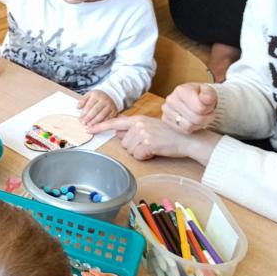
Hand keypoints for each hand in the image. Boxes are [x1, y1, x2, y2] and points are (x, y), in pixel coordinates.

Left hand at [78, 90, 116, 127]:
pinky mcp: (114, 111)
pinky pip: (108, 118)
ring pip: (102, 115)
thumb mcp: (89, 95)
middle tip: (84, 123)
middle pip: (95, 110)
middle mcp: (104, 100)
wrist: (110, 95)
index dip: (84, 113)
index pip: (89, 105)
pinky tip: (98, 126)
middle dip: (89, 118)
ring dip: (95, 121)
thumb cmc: (97, 97)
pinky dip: (103, 123)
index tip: (80, 119)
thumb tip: (77, 107)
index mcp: (96, 95)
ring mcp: (110, 105)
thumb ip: (82, 101)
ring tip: (89, 126)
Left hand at [95, 115, 218, 162]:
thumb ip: (133, 129)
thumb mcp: (150, 127)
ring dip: (140, 152)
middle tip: (150, 143)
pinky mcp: (148, 143)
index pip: (115, 122)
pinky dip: (145, 157)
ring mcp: (143, 133)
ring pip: (130, 150)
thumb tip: (118, 132)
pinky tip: (155, 151)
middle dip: (134, 147)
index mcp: (138, 119)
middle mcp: (138, 124)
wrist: (187, 139)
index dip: (101, 126)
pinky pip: (138, 155)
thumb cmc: (170, 134)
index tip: (89, 129)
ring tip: (154, 146)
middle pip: (123, 142)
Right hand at [162, 82, 218, 133]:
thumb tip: (207, 99)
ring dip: (199, 124)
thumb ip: (209, 95)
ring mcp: (166, 111)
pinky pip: (183, 130)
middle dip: (206, 118)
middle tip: (208, 113)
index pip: (200, 108)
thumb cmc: (201, 95)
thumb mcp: (209, 91)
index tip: (209, 106)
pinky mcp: (166, 120)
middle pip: (196, 118)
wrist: (192, 99)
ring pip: (189, 126)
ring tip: (200, 116)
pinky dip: (192, 127)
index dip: (209, 110)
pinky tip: (193, 120)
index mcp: (181, 90)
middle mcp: (171, 100)